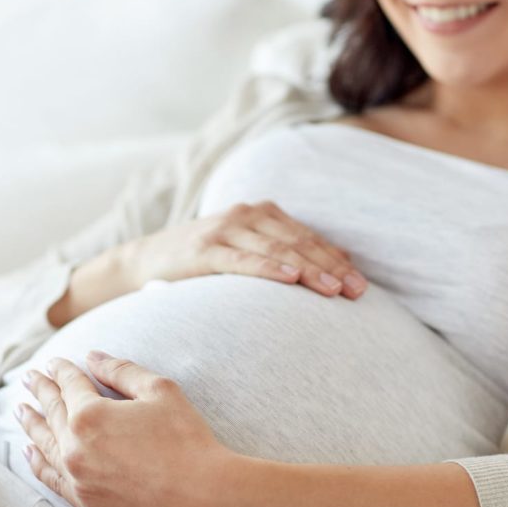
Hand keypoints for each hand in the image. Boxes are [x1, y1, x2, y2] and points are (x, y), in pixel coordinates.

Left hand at [14, 351, 235, 506]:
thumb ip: (121, 371)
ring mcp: (78, 481)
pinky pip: (52, 481)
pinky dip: (38, 464)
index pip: (70, 385)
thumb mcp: (160, 391)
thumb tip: (92, 357)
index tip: (54, 362)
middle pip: (52, 413)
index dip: (62, 370)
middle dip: (40, 392)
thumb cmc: (188, 439)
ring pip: (45, 447)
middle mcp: (75, 449)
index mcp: (90, 415)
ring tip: (21, 411)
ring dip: (32, 425)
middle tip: (29, 378)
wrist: (204, 498)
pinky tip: (30, 453)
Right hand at [126, 200, 367, 298]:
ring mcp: (225, 229)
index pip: (309, 238)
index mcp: (262, 213)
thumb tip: (340, 260)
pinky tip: (291, 278)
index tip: (362, 287)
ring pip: (277, 249)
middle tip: (357, 292)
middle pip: (300, 242)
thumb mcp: (248, 251)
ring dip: (309, 269)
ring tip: (333, 290)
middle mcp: (247, 214)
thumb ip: (288, 251)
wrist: (146, 260)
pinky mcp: (204, 250)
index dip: (337, 261)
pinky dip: (269, 268)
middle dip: (332, 268)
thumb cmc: (203, 262)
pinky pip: (244, 259)